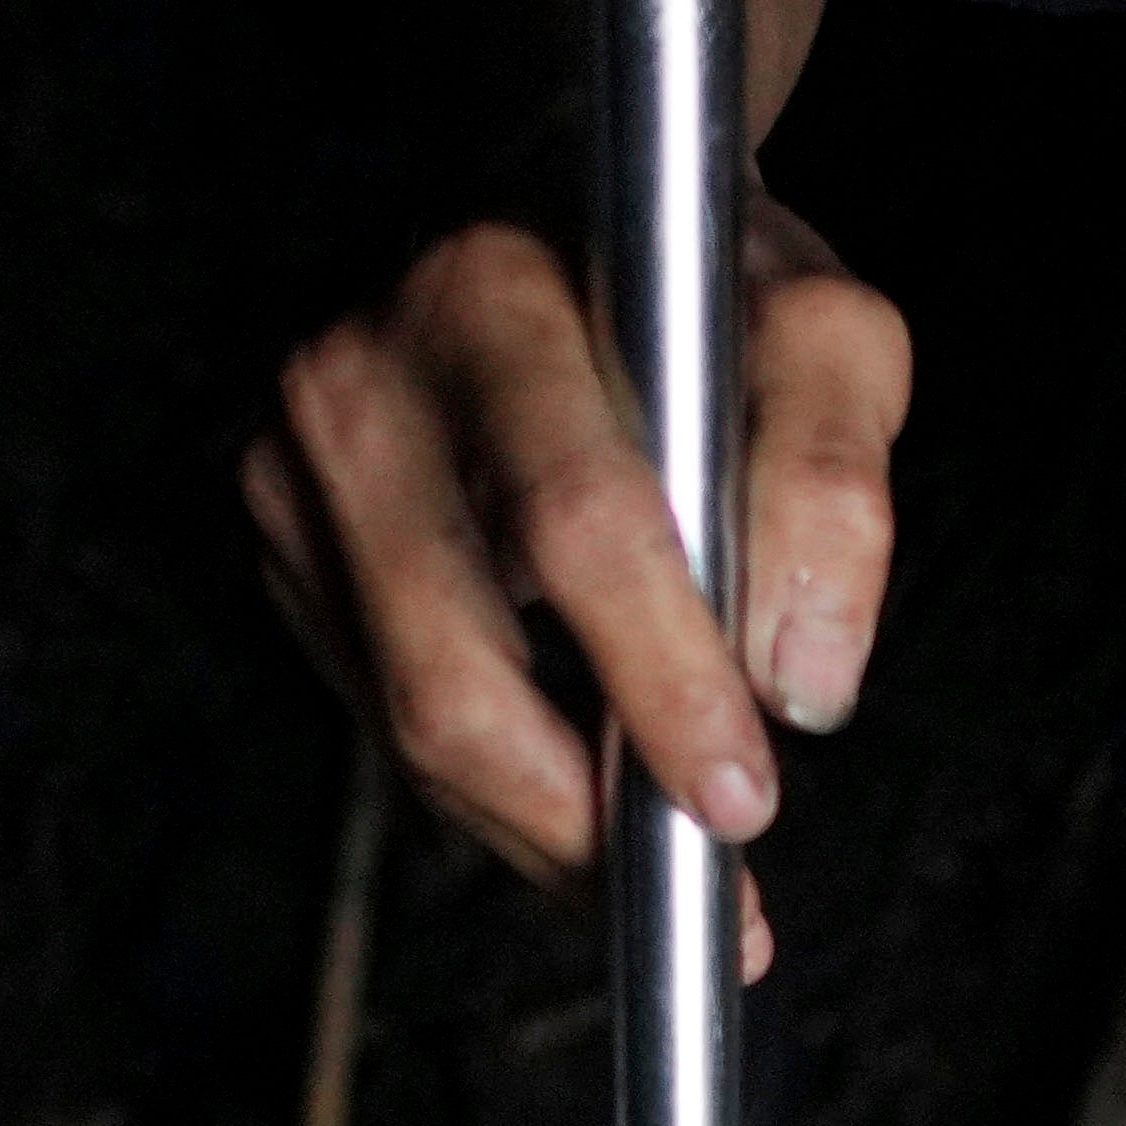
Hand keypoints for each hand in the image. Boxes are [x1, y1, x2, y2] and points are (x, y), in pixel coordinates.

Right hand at [251, 200, 908, 932]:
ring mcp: (300, 476)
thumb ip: (833, 484)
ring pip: (412, 725)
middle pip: (453, 668)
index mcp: (490, 299)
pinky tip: (588, 806)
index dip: (661, 681)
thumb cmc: (703, 298)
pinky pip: (390, 725)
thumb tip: (800, 680)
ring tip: (666, 881)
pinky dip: (502, 795)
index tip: (741, 800)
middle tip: (712, 886)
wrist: (575, 239)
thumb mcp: (823, 336)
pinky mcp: (292, 553)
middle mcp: (360, 382)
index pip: (575, 523)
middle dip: (584, 812)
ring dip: (548, 833)